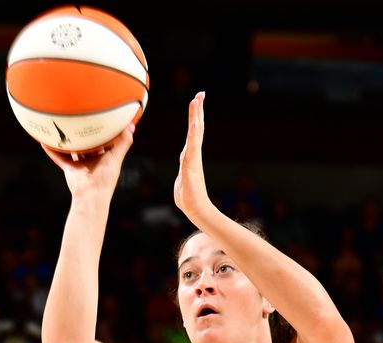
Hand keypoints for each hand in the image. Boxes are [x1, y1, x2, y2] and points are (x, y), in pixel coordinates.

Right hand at [42, 126, 134, 207]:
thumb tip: (131, 126)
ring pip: (72, 150)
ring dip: (66, 141)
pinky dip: (52, 151)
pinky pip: (59, 158)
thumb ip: (124, 143)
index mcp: (105, 159)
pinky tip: (44, 141)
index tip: (100, 118)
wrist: (91, 195)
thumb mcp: (116, 157)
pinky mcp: (69, 170)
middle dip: (83, 135)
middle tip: (78, 118)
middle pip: (87, 145)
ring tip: (60, 127)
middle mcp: (92, 161)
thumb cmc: (105, 178)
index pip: (105, 142)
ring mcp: (80, 166)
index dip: (103, 132)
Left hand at [173, 91, 211, 216]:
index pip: (193, 132)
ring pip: (195, 132)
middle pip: (196, 127)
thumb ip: (183, 173)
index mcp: (189, 155)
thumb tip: (183, 175)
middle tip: (201, 93)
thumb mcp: (181, 180)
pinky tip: (195, 122)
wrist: (195, 209)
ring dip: (196, 115)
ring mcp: (193, 157)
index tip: (197, 101)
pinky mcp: (191, 163)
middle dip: (198, 109)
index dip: (195, 116)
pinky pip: (193, 145)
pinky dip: (194, 133)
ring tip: (197, 100)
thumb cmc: (188, 197)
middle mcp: (193, 153)